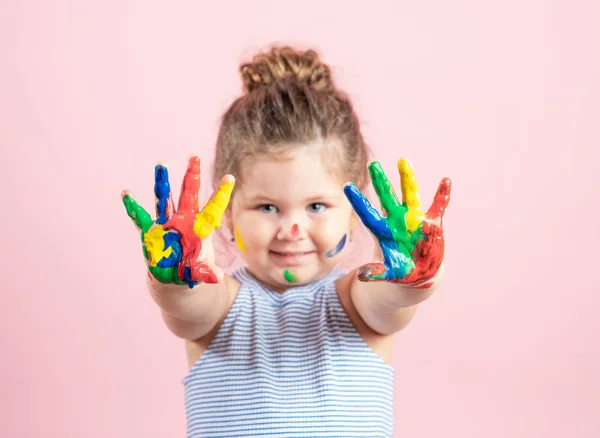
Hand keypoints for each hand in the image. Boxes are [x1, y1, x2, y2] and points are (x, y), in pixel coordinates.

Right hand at [121, 156, 233, 287]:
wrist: (174, 279)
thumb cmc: (190, 271)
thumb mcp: (200, 272)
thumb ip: (206, 273)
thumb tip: (217, 277)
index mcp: (199, 229)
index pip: (213, 208)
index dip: (221, 194)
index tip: (230, 177)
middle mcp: (183, 221)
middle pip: (189, 195)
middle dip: (191, 176)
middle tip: (193, 156)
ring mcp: (166, 225)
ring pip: (165, 199)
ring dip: (162, 182)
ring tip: (161, 164)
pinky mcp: (150, 233)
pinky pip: (140, 218)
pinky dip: (133, 206)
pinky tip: (126, 192)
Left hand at [344, 159, 450, 287]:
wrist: (420, 273)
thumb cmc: (400, 272)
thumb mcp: (388, 273)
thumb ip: (377, 272)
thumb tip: (362, 275)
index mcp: (384, 232)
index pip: (368, 214)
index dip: (358, 201)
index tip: (347, 186)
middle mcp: (397, 221)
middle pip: (387, 198)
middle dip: (381, 182)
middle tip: (372, 164)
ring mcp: (415, 220)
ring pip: (410, 195)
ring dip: (407, 179)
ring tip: (403, 161)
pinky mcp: (432, 224)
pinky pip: (438, 206)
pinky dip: (442, 195)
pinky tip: (446, 181)